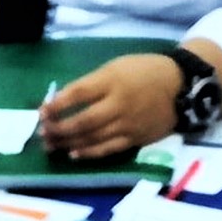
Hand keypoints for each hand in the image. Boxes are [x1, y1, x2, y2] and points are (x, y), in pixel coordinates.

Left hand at [40, 54, 184, 160]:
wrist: (180, 85)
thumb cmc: (143, 71)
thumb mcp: (116, 66)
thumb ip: (92, 83)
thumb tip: (64, 101)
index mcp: (112, 80)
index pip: (77, 94)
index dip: (56, 104)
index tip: (41, 111)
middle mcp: (118, 104)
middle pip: (82, 121)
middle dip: (59, 128)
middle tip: (42, 132)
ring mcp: (127, 123)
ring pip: (92, 138)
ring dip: (68, 142)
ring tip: (51, 145)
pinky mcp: (135, 138)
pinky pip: (108, 148)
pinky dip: (89, 153)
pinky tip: (74, 154)